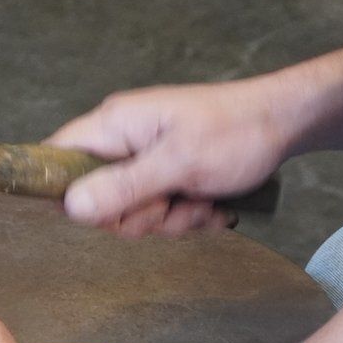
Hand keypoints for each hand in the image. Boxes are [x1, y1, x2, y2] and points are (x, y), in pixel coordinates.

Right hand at [47, 77, 291, 237]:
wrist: (285, 123)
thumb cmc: (236, 131)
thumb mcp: (179, 163)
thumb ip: (124, 186)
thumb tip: (70, 207)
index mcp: (115, 124)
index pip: (57, 157)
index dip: (67, 192)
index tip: (107, 210)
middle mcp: (123, 141)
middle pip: (96, 200)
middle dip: (139, 215)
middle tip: (173, 200)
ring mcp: (146, 161)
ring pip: (133, 214)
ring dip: (171, 218)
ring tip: (202, 198)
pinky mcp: (167, 177)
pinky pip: (160, 214)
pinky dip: (188, 216)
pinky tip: (213, 203)